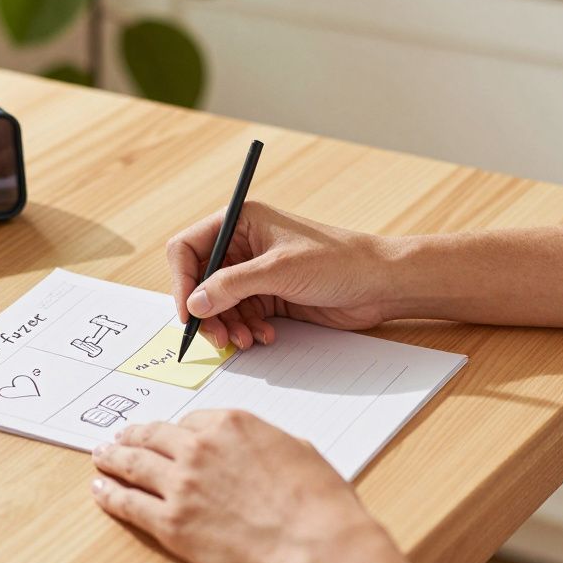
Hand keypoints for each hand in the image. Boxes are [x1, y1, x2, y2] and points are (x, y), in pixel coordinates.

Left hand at [90, 409, 376, 562]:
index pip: (191, 420)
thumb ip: (265, 443)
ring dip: (112, 458)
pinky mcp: (172, 523)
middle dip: (133, 436)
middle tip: (119, 437)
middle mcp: (199, 448)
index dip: (177, 430)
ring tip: (101, 456)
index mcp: (231, 424)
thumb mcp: (296, 449)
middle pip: (154, 436)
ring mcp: (181, 485)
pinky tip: (101, 490)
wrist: (315, 544)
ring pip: (133, 464)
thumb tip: (256, 450)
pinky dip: (110, 495)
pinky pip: (129, 504)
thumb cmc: (318, 502)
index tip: (166, 434)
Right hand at [167, 201, 401, 349]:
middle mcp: (244, 245)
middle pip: (200, 281)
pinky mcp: (270, 295)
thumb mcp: (278, 271)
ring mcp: (256, 272)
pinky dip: (246, 330)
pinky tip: (265, 337)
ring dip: (227, 326)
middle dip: (206, 311)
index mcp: (242, 221)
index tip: (187, 312)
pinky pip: (242, 316)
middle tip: (217, 338)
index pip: (188, 247)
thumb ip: (230, 286)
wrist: (381, 284)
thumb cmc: (338, 261)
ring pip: (219, 304)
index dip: (181, 280)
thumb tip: (193, 304)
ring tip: (245, 341)